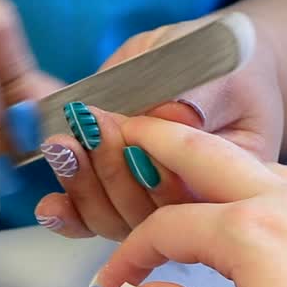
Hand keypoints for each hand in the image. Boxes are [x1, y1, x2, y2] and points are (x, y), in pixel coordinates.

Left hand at [32, 15, 283, 239]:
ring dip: (84, 186)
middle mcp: (198, 206)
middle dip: (114, 172)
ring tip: (62, 146)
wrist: (214, 66)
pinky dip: (68, 215)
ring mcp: (157, 207)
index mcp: (236, 181)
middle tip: (90, 126)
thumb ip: (199, 91)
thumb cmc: (225, 65)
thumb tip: (176, 112)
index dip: (157, 167)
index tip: (128, 125)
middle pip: (152, 216)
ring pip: (117, 221)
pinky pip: (94, 221)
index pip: (196, 193)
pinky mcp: (122, 198)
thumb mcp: (220, 67)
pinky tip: (49, 204)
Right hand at [90, 119, 286, 286]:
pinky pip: (286, 181)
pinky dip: (249, 179)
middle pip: (204, 154)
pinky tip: (249, 206)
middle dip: (156, 140)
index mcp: (249, 231)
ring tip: (179, 170)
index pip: (166, 227)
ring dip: (206, 158)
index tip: (112, 284)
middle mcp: (283, 200)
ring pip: (249, 163)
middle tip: (120, 130)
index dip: (129, 254)